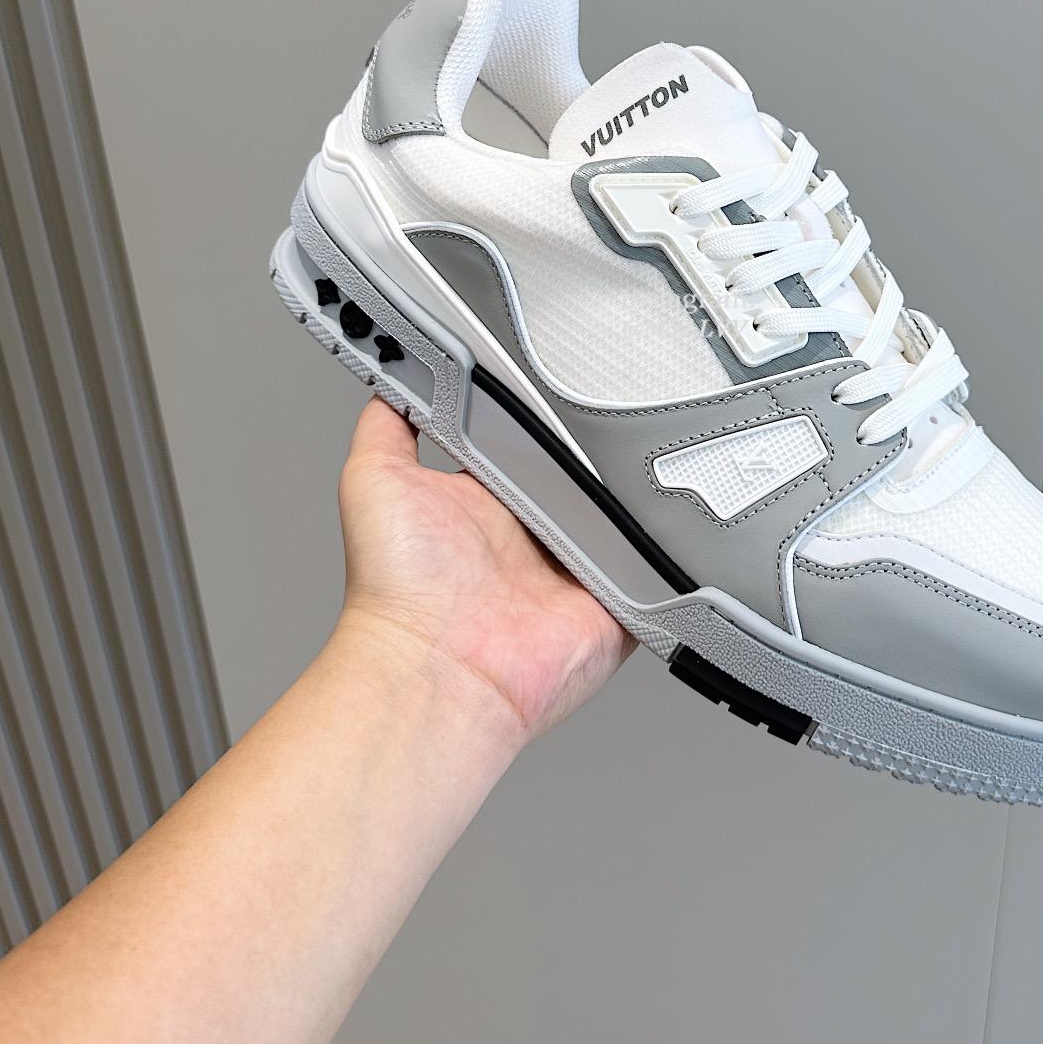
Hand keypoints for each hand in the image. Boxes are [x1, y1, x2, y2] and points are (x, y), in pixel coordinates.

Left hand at [335, 397, 632, 742]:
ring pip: (628, 513)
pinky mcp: (619, 600)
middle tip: (610, 412)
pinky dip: (668, 545)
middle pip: (586, 472)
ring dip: (635, 491)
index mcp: (489, 499)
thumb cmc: (398, 589)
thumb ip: (388, 422)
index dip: (545, 412)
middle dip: (600, 445)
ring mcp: (579, 568)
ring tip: (642, 457)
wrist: (439, 668)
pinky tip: (666, 516)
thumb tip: (393, 378)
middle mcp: (535, 533)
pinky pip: (662, 564)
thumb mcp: (374, 477)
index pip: (531, 440)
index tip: (560, 375)